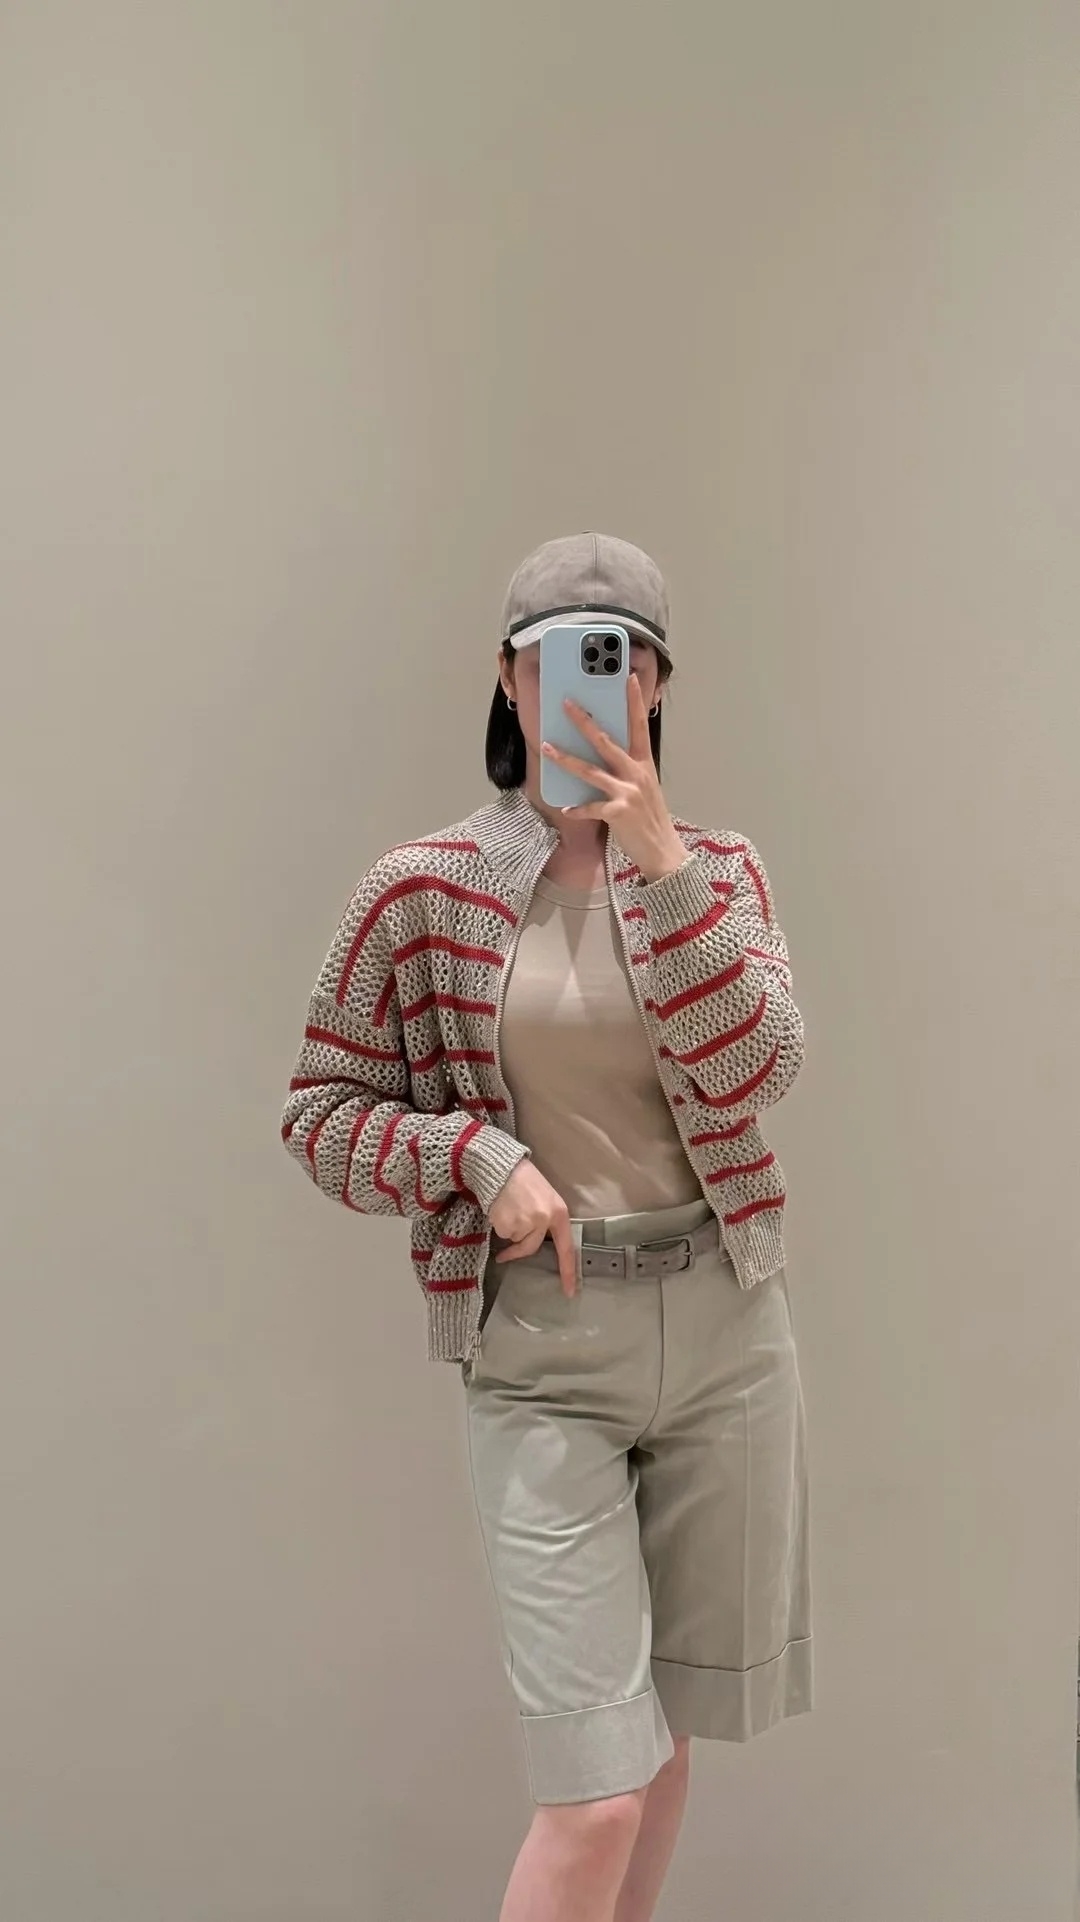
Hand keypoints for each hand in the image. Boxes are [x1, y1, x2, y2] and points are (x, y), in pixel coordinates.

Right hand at [487, 1160, 577, 1297]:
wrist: (499, 1165)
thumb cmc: (523, 1179)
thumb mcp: (545, 1196)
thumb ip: (547, 1218)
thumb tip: (542, 1241)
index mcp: (558, 1213)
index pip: (566, 1248)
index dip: (568, 1271)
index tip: (569, 1292)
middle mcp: (544, 1220)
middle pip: (530, 1247)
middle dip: (515, 1251)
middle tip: (504, 1256)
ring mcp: (525, 1223)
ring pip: (514, 1239)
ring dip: (507, 1229)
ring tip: (505, 1207)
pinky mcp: (506, 1223)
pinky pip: (502, 1233)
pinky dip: (498, 1224)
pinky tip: (498, 1208)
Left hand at [541, 675, 687, 882]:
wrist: (662, 850)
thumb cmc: (650, 818)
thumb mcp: (646, 787)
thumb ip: (629, 769)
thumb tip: (606, 754)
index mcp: (644, 764)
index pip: (639, 725)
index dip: (634, 701)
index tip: (627, 678)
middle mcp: (636, 774)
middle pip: (605, 741)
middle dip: (583, 721)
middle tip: (566, 704)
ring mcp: (627, 792)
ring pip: (590, 770)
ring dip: (565, 758)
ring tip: (547, 747)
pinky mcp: (618, 812)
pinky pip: (591, 807)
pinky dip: (577, 809)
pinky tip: (566, 809)